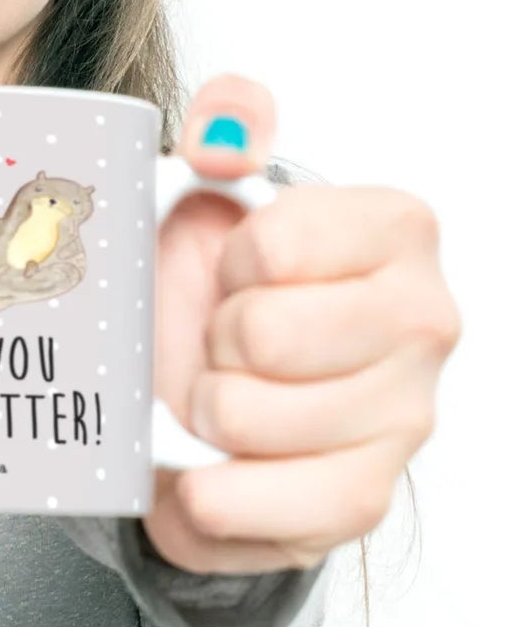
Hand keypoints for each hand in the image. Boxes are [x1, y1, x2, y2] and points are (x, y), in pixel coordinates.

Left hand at [144, 73, 459, 573]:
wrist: (208, 389)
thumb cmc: (219, 286)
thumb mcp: (211, 189)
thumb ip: (227, 129)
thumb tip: (228, 122)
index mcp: (397, 231)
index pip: (275, 245)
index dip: (227, 262)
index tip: (237, 270)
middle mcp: (424, 322)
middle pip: (262, 335)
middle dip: (213, 341)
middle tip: (224, 342)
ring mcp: (404, 417)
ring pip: (245, 417)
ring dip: (202, 410)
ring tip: (218, 395)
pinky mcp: (363, 499)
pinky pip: (262, 505)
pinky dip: (209, 492)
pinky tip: (210, 467)